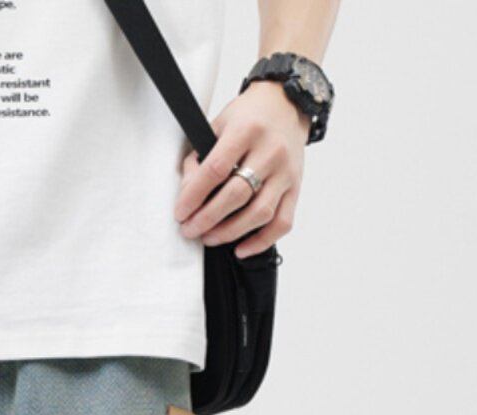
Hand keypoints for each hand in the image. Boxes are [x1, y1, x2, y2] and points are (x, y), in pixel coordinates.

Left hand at [174, 81, 308, 258]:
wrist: (287, 104)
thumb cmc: (250, 116)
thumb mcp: (220, 125)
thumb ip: (200, 158)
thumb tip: (187, 194)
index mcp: (247, 130)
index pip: (216, 170)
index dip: (194, 196)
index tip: (180, 212)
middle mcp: (270, 151)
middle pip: (236, 195)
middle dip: (207, 219)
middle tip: (189, 229)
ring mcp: (286, 172)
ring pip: (259, 214)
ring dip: (230, 233)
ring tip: (209, 237)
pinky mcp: (296, 188)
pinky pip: (282, 223)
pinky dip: (262, 241)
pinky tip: (242, 248)